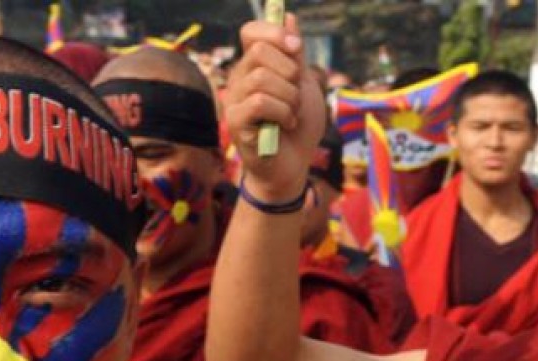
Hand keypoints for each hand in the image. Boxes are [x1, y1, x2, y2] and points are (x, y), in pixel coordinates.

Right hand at [225, 15, 325, 202]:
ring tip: (293, 114)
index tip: (297, 48)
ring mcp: (234, 100)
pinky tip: (287, 125)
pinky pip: (259, 102)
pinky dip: (282, 112)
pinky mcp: (234, 121)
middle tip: (297, 96)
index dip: (275, 33)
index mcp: (255, 66)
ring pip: (261, 77)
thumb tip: (288, 16)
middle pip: (260, 50)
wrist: (294, 166)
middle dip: (290, 71)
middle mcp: (240, 79)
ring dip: (289, 97)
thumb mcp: (303, 85)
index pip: (252, 32)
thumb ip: (295, 55)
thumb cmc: (298, 128)